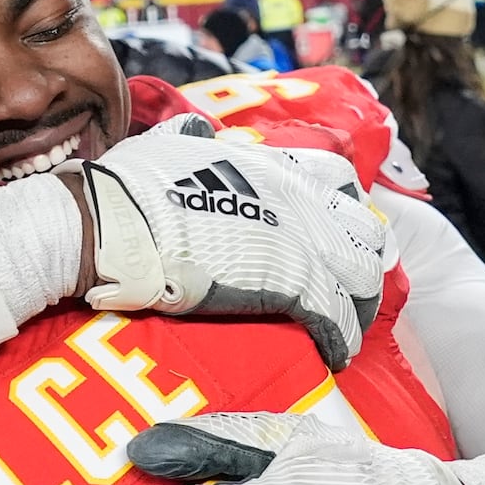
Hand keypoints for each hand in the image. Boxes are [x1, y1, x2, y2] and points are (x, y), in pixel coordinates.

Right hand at [60, 115, 385, 371]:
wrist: (121, 226)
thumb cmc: (131, 188)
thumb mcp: (165, 146)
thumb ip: (187, 138)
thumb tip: (192, 131)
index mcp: (269, 167)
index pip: (333, 179)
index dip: (337, 206)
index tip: (330, 227)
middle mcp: (297, 201)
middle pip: (362, 230)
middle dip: (357, 257)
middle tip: (343, 284)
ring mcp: (301, 244)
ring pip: (363, 276)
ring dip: (356, 303)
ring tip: (343, 325)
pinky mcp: (294, 289)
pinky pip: (337, 319)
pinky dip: (340, 338)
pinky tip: (333, 352)